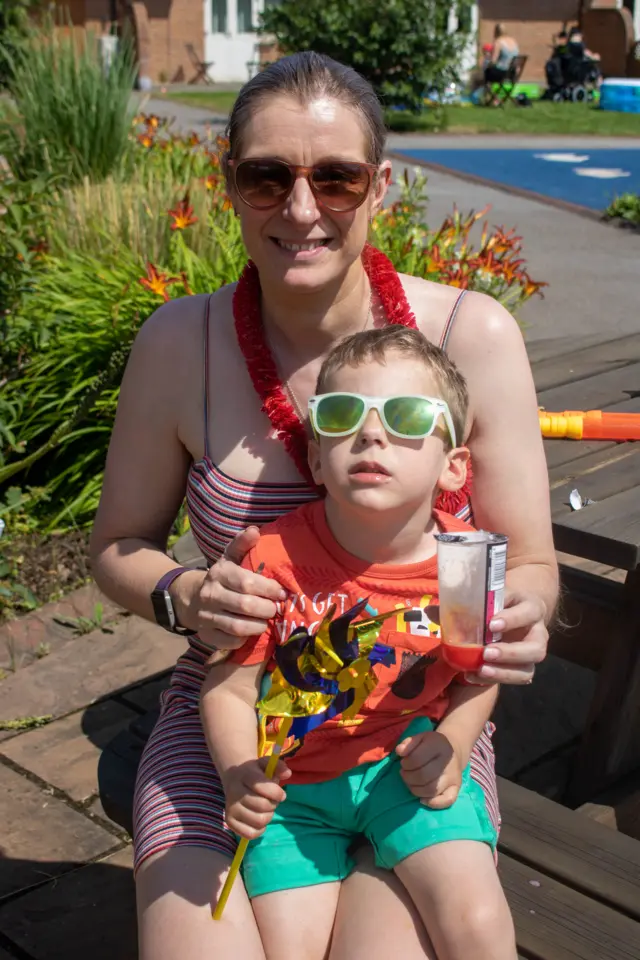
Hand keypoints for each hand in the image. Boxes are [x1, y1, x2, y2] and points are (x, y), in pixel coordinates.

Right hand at [173, 526, 286, 649]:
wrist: (192, 598)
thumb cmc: (222, 577)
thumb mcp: (230, 558)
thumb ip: (242, 544)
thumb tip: (254, 531)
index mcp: (219, 573)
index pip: (246, 583)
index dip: (268, 589)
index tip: (282, 593)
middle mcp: (210, 594)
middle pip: (245, 606)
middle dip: (266, 609)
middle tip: (277, 609)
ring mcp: (206, 616)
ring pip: (237, 627)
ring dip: (258, 626)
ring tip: (267, 622)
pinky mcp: (206, 635)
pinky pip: (229, 642)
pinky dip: (244, 640)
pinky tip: (252, 632)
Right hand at [224, 756, 290, 839]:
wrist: (235, 778)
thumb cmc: (256, 773)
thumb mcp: (267, 764)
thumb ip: (279, 766)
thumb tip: (287, 774)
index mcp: (244, 775)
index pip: (261, 786)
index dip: (276, 793)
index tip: (281, 794)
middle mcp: (234, 792)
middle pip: (263, 806)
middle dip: (273, 804)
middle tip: (272, 801)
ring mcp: (230, 808)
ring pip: (259, 821)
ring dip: (268, 816)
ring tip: (265, 809)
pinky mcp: (229, 822)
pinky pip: (250, 834)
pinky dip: (259, 830)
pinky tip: (259, 819)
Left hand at [395, 730, 462, 808]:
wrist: (454, 749)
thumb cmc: (432, 745)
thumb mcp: (420, 738)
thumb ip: (408, 743)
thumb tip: (399, 751)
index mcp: (438, 745)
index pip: (417, 759)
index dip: (406, 763)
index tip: (403, 762)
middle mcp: (448, 762)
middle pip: (423, 776)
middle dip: (408, 777)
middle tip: (405, 773)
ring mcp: (453, 776)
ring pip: (431, 790)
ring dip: (415, 789)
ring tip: (411, 783)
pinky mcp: (456, 788)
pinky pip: (447, 800)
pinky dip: (433, 803)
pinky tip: (422, 799)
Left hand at [466, 589, 547, 685]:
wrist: (510, 616)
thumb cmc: (500, 603)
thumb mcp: (494, 595)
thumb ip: (482, 599)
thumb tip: (454, 607)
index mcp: (533, 609)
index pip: (530, 612)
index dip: (513, 619)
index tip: (491, 625)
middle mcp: (538, 634)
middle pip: (536, 648)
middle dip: (511, 653)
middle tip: (487, 652)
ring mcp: (531, 654)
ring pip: (527, 670)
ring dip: (504, 672)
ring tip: (482, 669)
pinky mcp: (522, 669)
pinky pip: (513, 680)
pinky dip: (493, 679)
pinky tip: (473, 675)